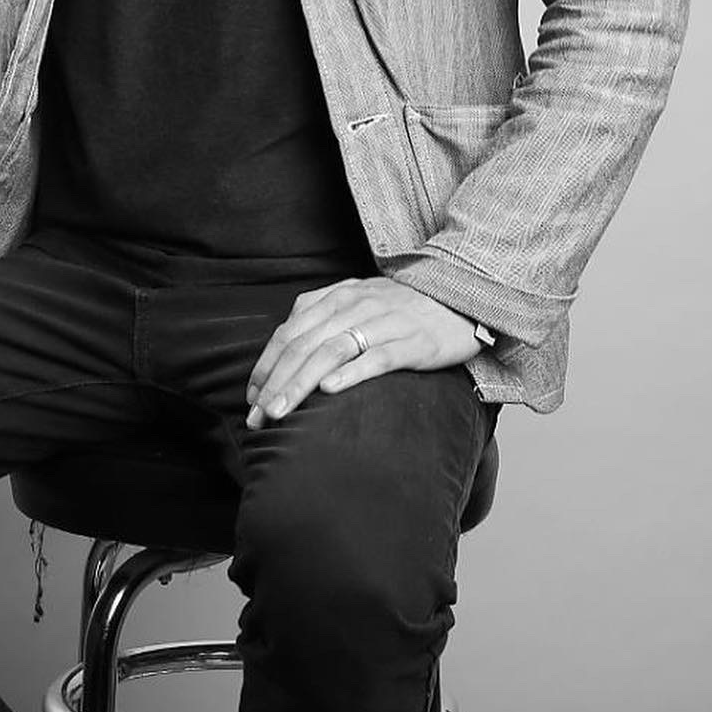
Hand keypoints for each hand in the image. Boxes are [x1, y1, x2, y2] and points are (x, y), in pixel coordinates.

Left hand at [245, 276, 483, 428]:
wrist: (460, 294)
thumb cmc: (402, 306)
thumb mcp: (357, 301)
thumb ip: (322, 317)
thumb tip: (284, 349)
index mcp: (337, 296)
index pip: (290, 332)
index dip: (267, 365)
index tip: (251, 397)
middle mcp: (355, 306)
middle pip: (304, 345)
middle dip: (275, 383)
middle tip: (257, 417)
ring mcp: (384, 322)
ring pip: (331, 352)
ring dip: (300, 384)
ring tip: (280, 412)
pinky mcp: (413, 341)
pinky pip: (377, 358)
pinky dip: (350, 374)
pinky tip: (329, 391)